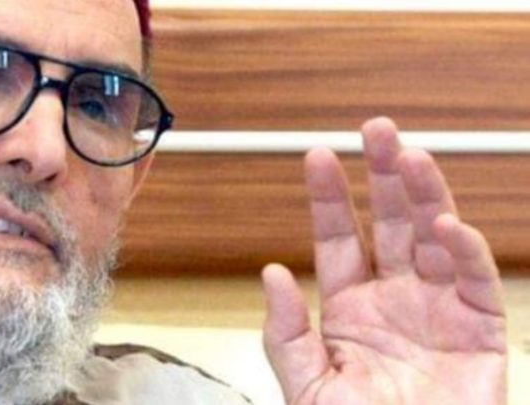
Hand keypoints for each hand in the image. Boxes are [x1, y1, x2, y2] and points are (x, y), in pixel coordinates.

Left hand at [261, 117, 506, 404]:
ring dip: (424, 196)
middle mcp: (395, 298)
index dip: (330, 197)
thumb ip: (286, 333)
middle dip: (384, 175)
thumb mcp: (308, 385)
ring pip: (433, 237)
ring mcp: (438, 308)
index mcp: (350, 307)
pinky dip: (464, 251)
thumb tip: (270, 273)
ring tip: (409, 157)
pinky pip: (475, 281)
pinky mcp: (480, 330)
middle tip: (376, 130)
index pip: (340, 239)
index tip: (317, 156)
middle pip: (390, 223)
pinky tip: (445, 224)